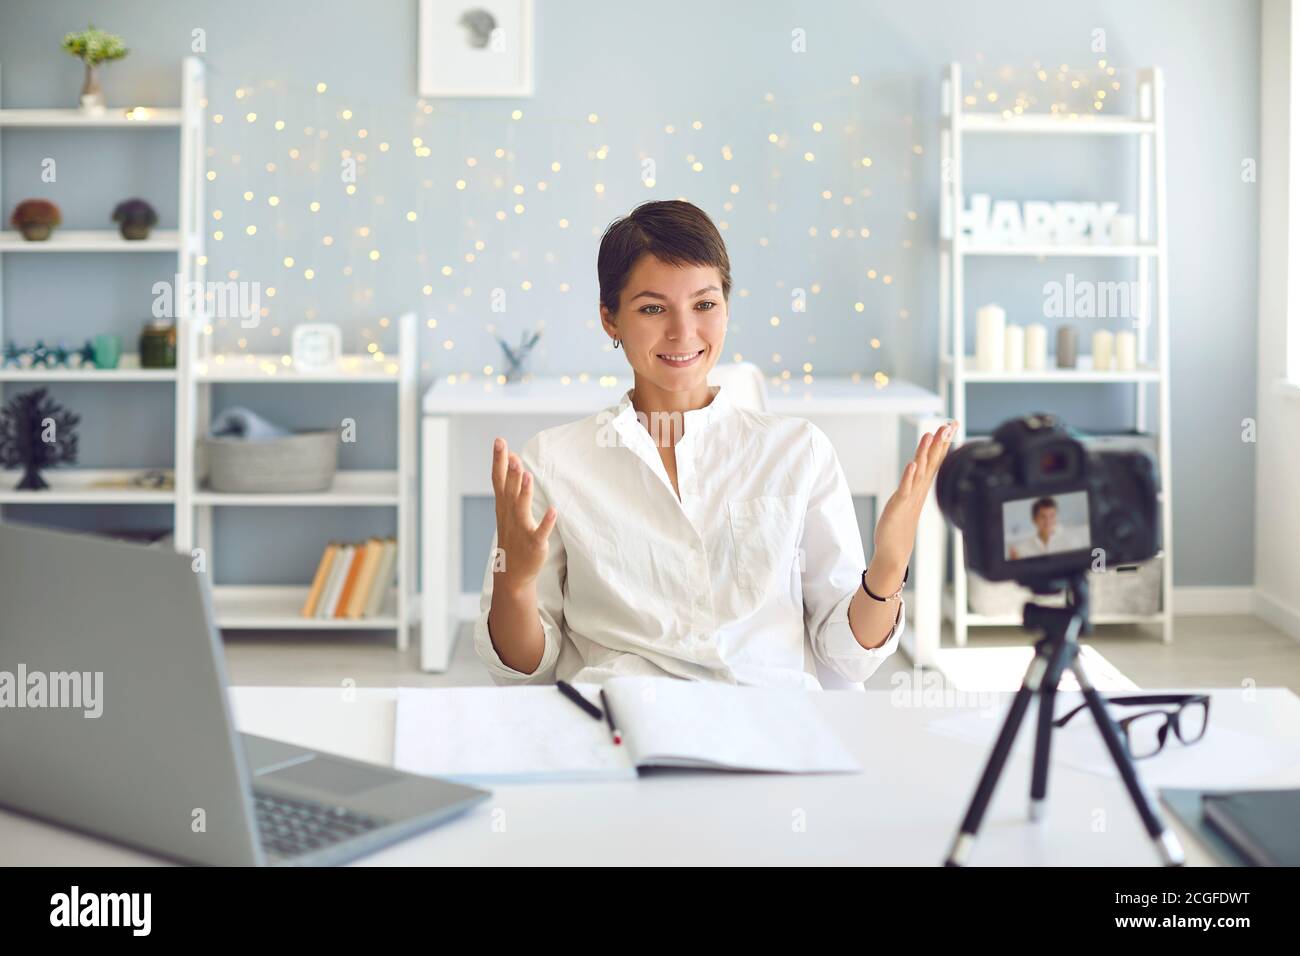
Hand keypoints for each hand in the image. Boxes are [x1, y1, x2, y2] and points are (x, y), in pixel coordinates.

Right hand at [490, 437, 556, 590]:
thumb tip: (512, 459)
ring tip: (527, 475)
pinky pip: (540, 532)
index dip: (498, 460)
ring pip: (521, 508)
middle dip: (509, 472)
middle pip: (509, 490)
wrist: (512, 574)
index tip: (499, 441)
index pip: (498, 479)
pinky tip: (553, 511)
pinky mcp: (534, 543)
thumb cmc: (512, 537)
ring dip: (524, 492)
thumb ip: (510, 485)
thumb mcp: (507, 510)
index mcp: (503, 506)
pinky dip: (546, 522)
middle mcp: (510, 515)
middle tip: (511, 454)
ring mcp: (521, 529)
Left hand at [872, 420, 957, 571]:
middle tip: (949, 424)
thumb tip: (919, 468)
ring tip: (930, 435)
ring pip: (920, 471)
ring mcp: (910, 497)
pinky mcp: (900, 505)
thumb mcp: (910, 499)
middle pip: (932, 461)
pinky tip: (912, 464)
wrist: (894, 551)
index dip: (943, 442)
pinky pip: (906, 488)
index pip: (935, 459)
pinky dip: (909, 476)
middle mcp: (919, 489)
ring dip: (925, 453)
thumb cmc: (900, 525)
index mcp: (922, 486)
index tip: (951, 424)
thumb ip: (915, 483)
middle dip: (940, 442)